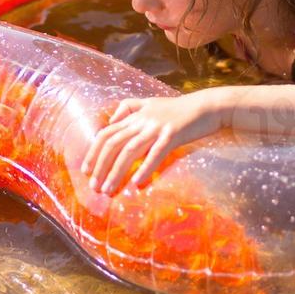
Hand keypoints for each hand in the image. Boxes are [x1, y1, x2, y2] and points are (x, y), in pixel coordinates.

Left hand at [82, 94, 223, 195]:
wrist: (208, 106)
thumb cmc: (179, 108)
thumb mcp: (151, 102)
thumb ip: (129, 108)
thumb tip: (110, 120)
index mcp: (135, 115)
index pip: (106, 133)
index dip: (93, 152)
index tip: (86, 171)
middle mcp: (142, 120)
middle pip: (113, 143)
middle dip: (100, 167)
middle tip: (94, 187)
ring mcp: (157, 126)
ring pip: (130, 151)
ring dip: (116, 172)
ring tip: (109, 190)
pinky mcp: (173, 134)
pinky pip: (156, 153)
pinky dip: (145, 168)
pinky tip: (137, 183)